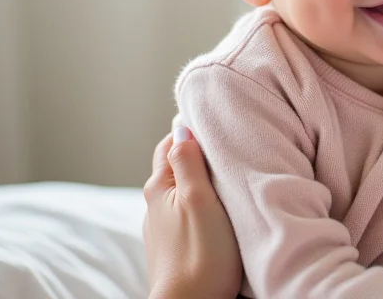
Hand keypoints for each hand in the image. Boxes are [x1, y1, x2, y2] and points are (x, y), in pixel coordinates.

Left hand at [143, 127, 241, 298]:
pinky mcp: (173, 245)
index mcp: (159, 186)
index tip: (220, 126)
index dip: (194, 131)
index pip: (171, 142)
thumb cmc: (201, 255)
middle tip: (228, 147)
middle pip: (175, 165)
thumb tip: (181, 127)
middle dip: (197, 154)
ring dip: (201, 181)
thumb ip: (188, 161)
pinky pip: (185, 213)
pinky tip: (218, 211)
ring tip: (228, 178)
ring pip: (181, 190)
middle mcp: (154, 204)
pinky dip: (200, 204)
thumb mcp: (199, 199)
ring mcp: (162, 226)